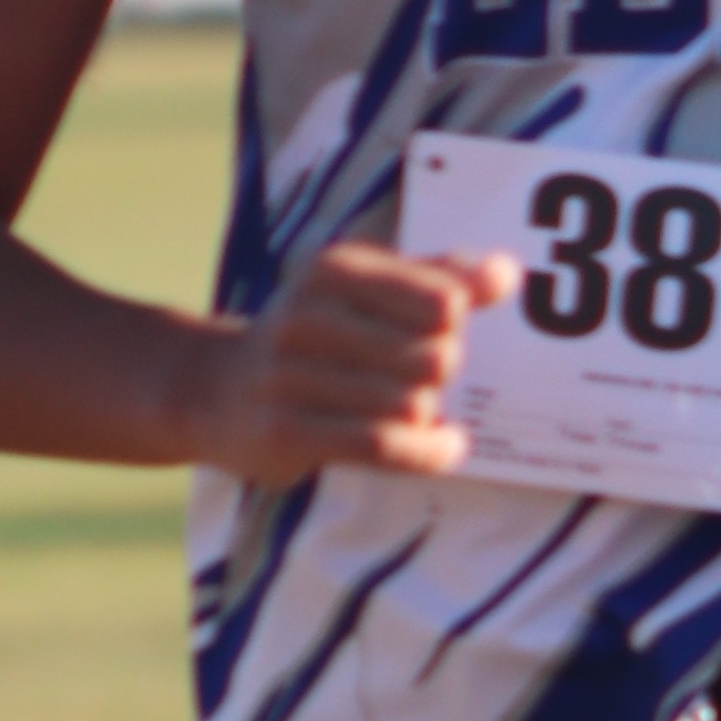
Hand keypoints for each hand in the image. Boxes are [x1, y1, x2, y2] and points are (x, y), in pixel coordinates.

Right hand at [194, 242, 520, 484]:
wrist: (214, 390)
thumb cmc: (315, 334)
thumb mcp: (366, 288)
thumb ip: (439, 277)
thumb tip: (506, 273)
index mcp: (336, 269)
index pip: (442, 299)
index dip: (456, 323)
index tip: (443, 330)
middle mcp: (308, 315)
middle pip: (432, 356)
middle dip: (443, 373)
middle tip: (426, 377)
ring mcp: (290, 376)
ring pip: (409, 405)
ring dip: (429, 414)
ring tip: (421, 411)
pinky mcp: (285, 432)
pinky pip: (382, 446)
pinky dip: (427, 451)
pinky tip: (448, 446)